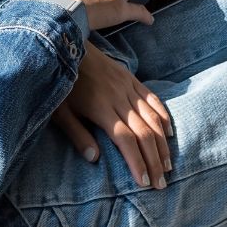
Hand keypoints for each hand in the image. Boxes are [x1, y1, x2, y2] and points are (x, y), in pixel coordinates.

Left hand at [50, 45, 174, 188]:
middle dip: (155, 161)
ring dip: (162, 144)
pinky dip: (163, 116)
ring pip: (153, 118)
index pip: (126, 141)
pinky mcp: (130, 78)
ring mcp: (127, 87)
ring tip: (168, 165)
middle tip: (162, 183)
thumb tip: (94, 160)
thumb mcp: (59, 112)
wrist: (65, 43)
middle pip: (144, 133)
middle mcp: (119, 99)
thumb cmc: (58, 81)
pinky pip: (153, 98)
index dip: (137, 162)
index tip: (144, 183)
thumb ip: (77, 135)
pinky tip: (168, 132)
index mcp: (101, 109)